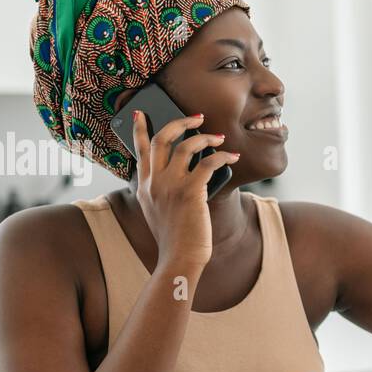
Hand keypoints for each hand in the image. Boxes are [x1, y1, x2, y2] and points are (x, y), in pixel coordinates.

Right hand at [131, 110, 238, 271]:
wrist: (178, 259)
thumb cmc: (174, 238)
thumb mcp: (157, 212)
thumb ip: (161, 190)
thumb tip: (183, 170)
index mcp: (144, 186)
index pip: (139, 149)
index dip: (139, 128)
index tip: (140, 112)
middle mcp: (154, 182)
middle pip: (161, 138)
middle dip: (179, 122)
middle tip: (197, 117)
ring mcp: (170, 186)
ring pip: (185, 146)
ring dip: (205, 137)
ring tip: (218, 137)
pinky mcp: (191, 192)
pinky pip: (208, 163)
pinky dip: (222, 155)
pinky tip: (231, 156)